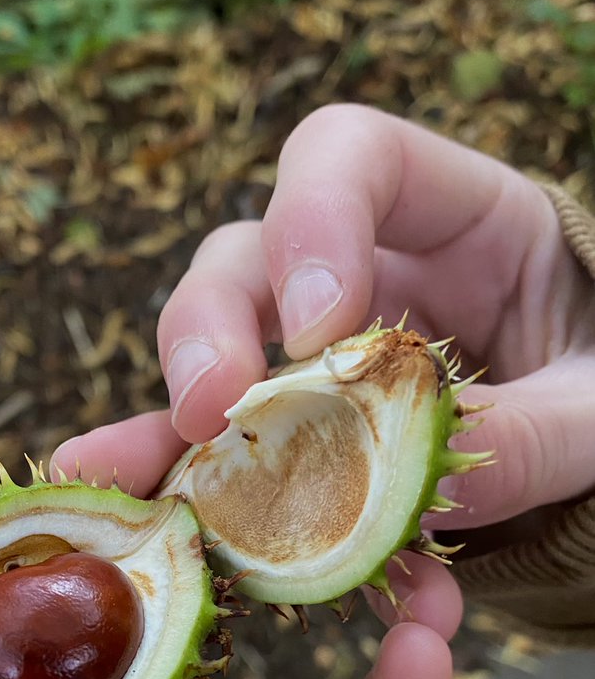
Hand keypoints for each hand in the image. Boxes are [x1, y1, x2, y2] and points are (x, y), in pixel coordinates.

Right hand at [52, 105, 594, 633]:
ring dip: (166, 417)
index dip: (312, 218)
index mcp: (457, 221)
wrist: (594, 457)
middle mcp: (363, 275)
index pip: (352, 158)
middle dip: (211, 327)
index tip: (317, 327)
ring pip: (208, 353)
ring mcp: (312, 356)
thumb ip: (540, 434)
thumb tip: (439, 492)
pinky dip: (187, 488)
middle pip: (244, 256)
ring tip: (130, 476)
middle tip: (214, 408)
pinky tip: (151, 520)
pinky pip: (226, 452)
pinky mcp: (292, 433)